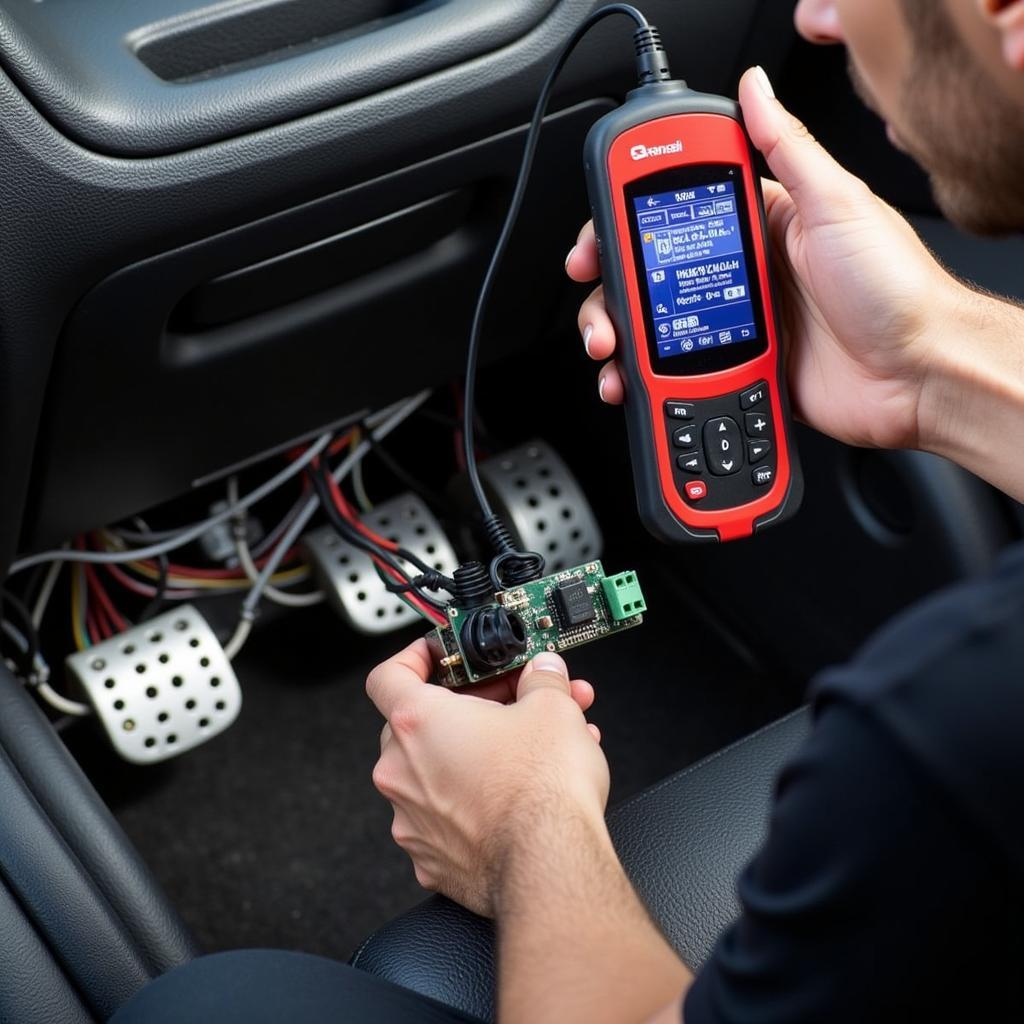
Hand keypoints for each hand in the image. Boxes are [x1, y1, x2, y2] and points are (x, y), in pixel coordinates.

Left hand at [367, 642, 607, 916]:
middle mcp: (402, 772)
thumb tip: (545, 673)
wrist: (550, 865)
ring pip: (441, 773)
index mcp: (417, 723)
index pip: (388, 676)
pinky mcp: (432, 860)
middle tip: (514, 704)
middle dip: (472, 710)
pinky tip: (522, 797)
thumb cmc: (540, 791)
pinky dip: (480, 802)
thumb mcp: (552, 707)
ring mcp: (412, 820)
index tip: (439, 657)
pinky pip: (449, 818)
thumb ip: (542, 679)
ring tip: (536, 751)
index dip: (413, 659)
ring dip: (483, 755)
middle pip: (422, 725)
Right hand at [566, 66, 969, 451]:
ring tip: (612, 350)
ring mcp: (739, 326)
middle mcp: (745, 275)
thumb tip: (754, 90)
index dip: (630, 223)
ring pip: (656, 329)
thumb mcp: (838, 203)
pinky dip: (649, 382)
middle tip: (600, 299)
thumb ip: (788, 148)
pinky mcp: (742, 369)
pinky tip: (638, 383)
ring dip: (621, 337)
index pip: (678, 214)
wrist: (919, 375)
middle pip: (653, 275)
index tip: (602, 237)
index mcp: (763, 226)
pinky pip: (680, 374)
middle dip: (612, 287)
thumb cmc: (894, 288)